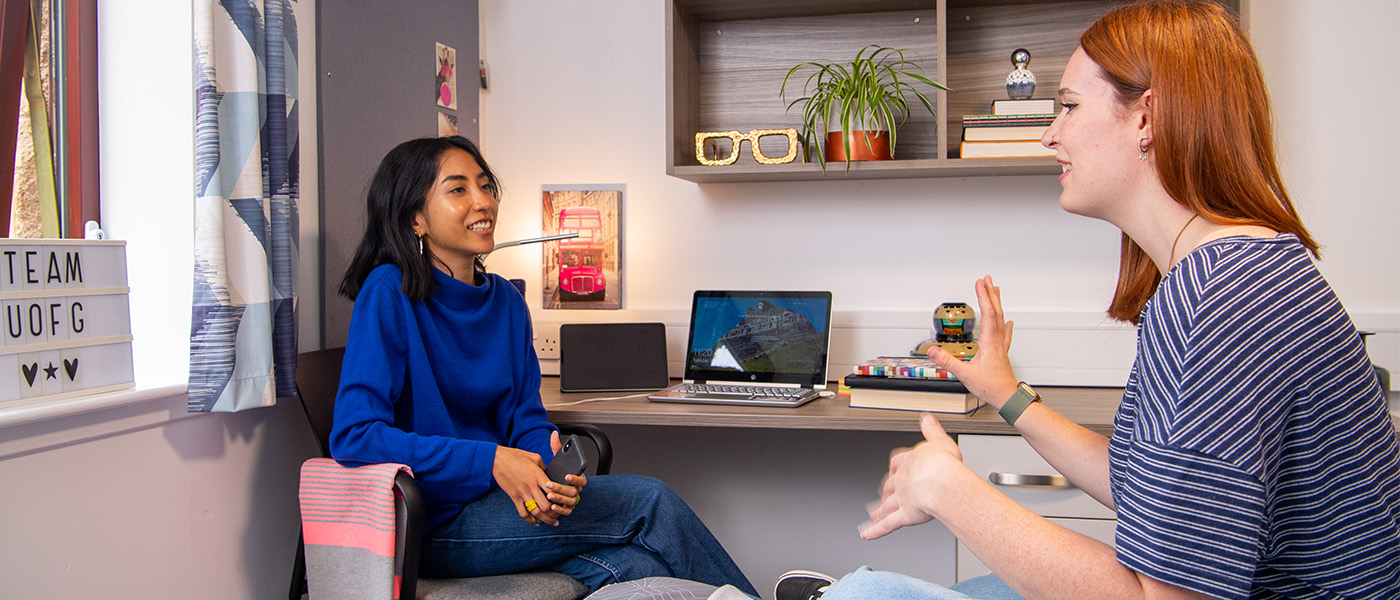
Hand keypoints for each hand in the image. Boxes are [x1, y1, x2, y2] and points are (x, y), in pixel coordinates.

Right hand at [493, 445, 569, 525]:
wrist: (497, 460)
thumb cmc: (516, 456)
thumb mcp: (534, 457)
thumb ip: (544, 467)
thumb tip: (551, 474)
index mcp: (538, 475)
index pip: (553, 491)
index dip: (560, 498)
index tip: (565, 501)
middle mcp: (531, 486)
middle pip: (546, 505)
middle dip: (555, 512)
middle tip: (561, 514)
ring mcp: (522, 493)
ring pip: (535, 512)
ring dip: (545, 520)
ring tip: (552, 522)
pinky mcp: (514, 497)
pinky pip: (522, 513)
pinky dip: (530, 520)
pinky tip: (535, 522)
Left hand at [542, 431, 586, 514]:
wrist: (550, 487)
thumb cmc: (556, 473)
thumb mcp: (557, 461)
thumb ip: (557, 448)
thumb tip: (553, 434)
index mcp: (577, 479)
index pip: (582, 480)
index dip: (576, 478)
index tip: (567, 475)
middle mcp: (576, 491)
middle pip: (574, 492)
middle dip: (561, 488)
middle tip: (550, 485)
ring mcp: (572, 500)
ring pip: (570, 502)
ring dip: (560, 499)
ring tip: (549, 495)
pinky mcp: (567, 509)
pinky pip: (566, 511)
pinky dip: (560, 510)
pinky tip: (552, 506)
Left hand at [860, 414, 967, 539]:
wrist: (942, 482)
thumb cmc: (944, 464)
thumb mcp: (940, 441)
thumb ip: (932, 430)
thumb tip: (927, 418)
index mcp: (909, 462)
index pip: (898, 463)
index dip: (895, 467)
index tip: (893, 469)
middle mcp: (902, 480)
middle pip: (890, 485)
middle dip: (885, 491)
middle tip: (880, 494)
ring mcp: (902, 498)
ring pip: (887, 505)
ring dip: (879, 510)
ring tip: (872, 514)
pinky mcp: (904, 515)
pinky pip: (888, 524)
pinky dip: (876, 530)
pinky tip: (866, 534)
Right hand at [928, 276, 1019, 408]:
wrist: (1008, 398)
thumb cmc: (992, 388)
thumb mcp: (965, 375)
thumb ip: (948, 362)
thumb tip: (933, 350)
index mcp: (990, 343)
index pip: (988, 314)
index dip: (983, 297)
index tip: (979, 283)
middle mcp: (997, 342)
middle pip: (996, 312)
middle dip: (990, 294)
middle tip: (987, 280)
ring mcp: (1001, 346)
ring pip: (1001, 319)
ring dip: (997, 303)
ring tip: (996, 290)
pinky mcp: (1002, 353)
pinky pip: (1005, 334)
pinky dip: (1006, 324)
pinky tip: (1010, 322)